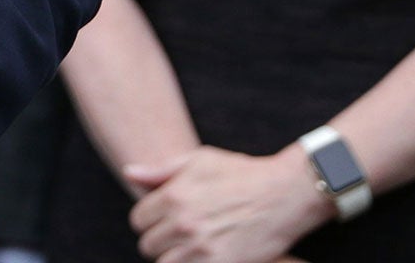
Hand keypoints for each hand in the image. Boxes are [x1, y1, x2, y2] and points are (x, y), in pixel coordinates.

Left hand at [124, 146, 331, 262]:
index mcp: (173, 196)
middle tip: (179, 235)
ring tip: (190, 248)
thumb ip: (160, 170)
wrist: (286, 193)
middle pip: (148, 246)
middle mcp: (183, 224)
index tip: (164, 219)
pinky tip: (204, 255)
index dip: (149, 220)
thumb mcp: (199, 161)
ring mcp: (202, 248)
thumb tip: (128, 172)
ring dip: (174, 258)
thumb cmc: (242, 173)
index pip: (138, 220)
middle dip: (160, 241)